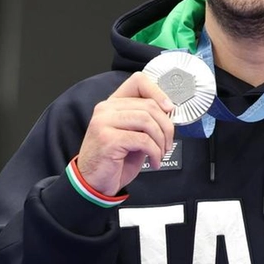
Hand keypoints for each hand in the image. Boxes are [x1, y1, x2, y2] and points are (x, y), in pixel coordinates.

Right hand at [76, 72, 175, 195]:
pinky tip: (154, 161)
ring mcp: (104, 123)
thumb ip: (144, 119)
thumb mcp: (132, 134)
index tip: (170, 109)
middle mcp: (105, 109)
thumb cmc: (115, 159)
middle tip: (168, 143)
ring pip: (148, 121)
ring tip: (160, 153)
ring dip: (161, 140)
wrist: (94, 182)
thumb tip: (169, 111)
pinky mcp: (108, 139)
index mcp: (112, 104)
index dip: (158, 92)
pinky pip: (143, 140)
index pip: (138, 81)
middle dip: (166, 127)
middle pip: (149, 105)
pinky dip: (155, 152)